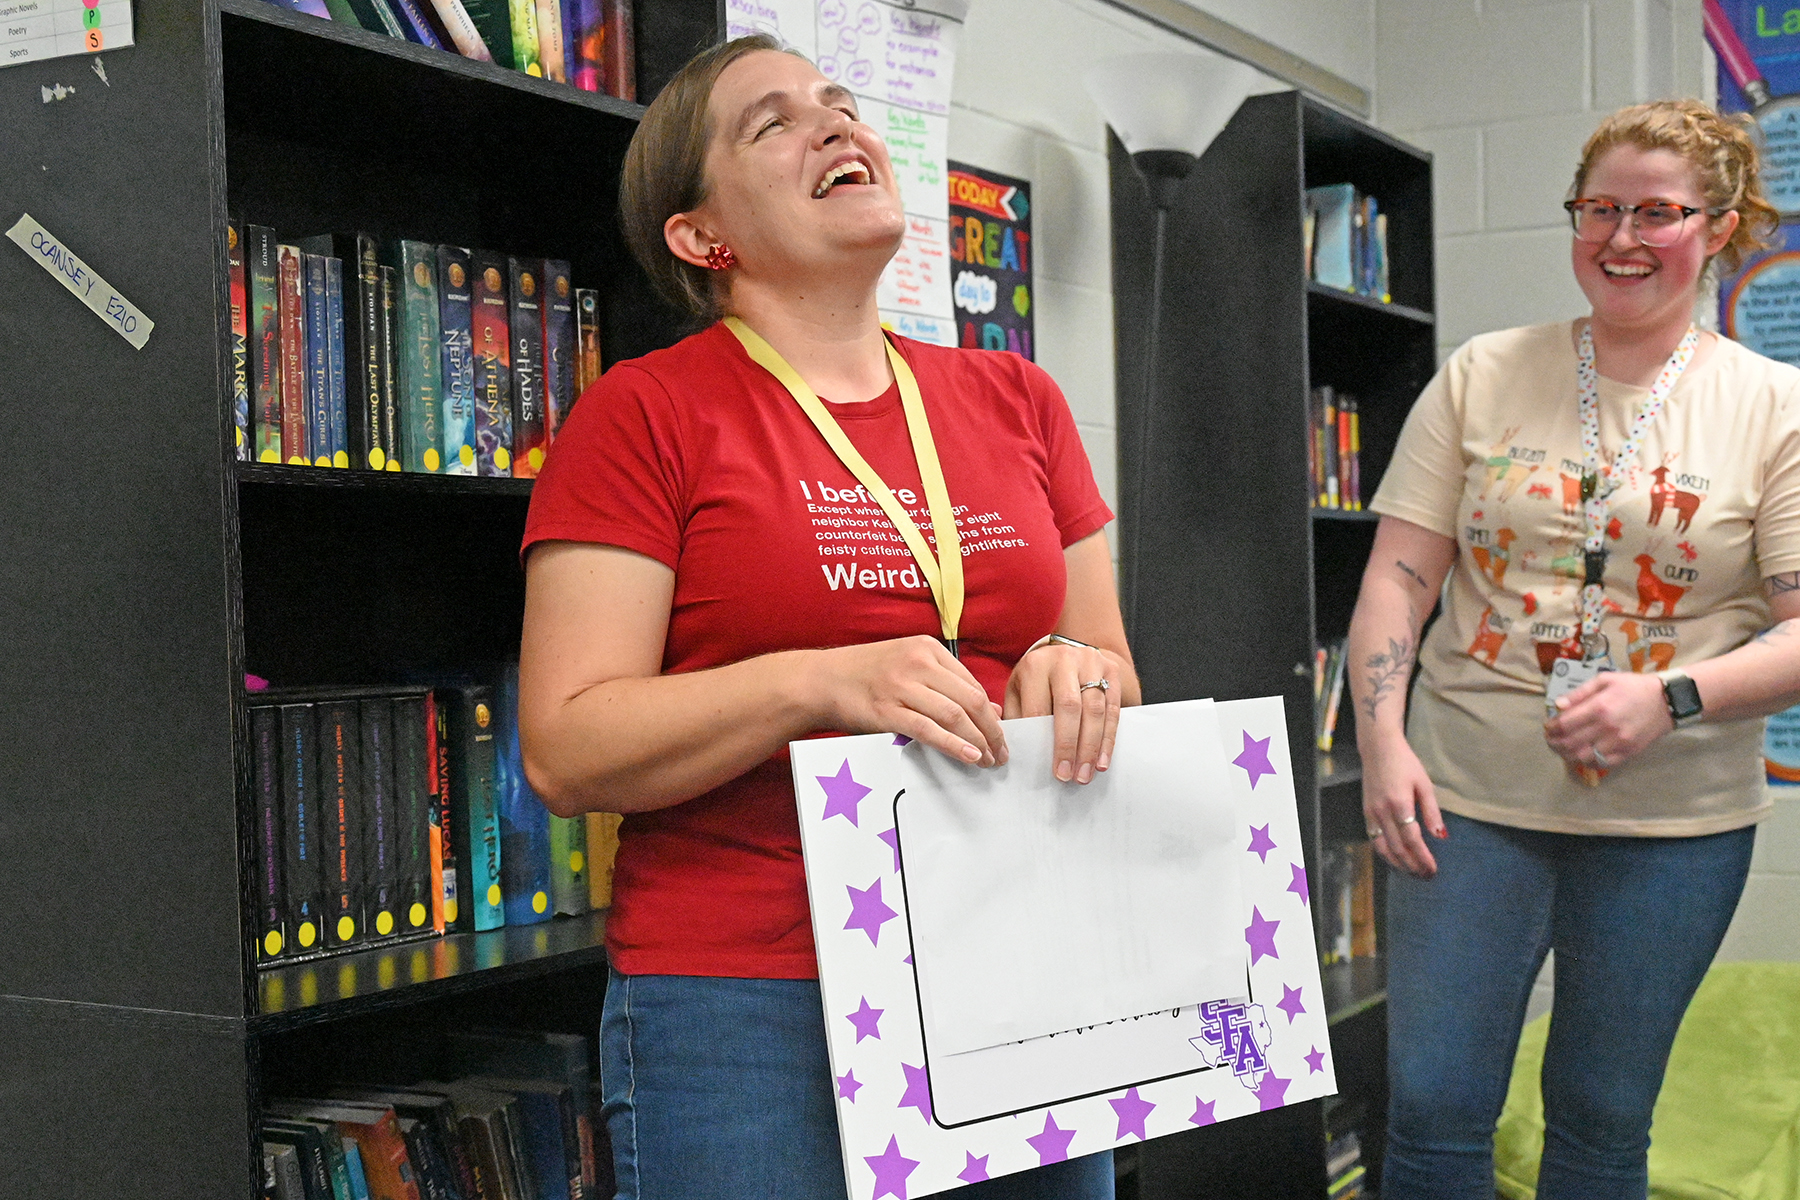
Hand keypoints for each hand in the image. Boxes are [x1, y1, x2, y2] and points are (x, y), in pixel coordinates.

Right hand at [811, 635, 1007, 767]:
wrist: (821, 680)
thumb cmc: (866, 675)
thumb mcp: (909, 667)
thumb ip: (947, 684)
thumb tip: (989, 708)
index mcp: (927, 648)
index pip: (971, 683)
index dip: (990, 712)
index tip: (999, 733)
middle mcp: (917, 663)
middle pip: (970, 699)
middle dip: (992, 730)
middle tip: (1001, 752)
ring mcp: (901, 686)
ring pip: (954, 715)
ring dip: (977, 741)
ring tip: (988, 759)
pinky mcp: (887, 711)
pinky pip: (929, 730)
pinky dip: (954, 744)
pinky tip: (968, 756)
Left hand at [1003, 640, 1124, 783]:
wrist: (1066, 652)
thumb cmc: (1037, 681)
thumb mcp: (1019, 691)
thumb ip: (1016, 718)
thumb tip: (1015, 753)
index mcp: (1035, 666)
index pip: (1040, 708)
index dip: (1048, 742)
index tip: (1055, 771)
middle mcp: (1063, 660)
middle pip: (1070, 707)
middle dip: (1072, 746)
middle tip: (1074, 776)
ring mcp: (1090, 662)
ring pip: (1095, 709)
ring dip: (1093, 746)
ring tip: (1088, 772)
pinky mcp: (1110, 671)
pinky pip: (1113, 708)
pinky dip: (1108, 737)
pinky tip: (1103, 759)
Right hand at [1360, 735, 1444, 877]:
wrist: (1378, 749)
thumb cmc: (1405, 764)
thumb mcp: (1424, 784)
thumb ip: (1432, 812)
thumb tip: (1440, 836)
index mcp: (1400, 804)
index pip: (1412, 839)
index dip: (1423, 857)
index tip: (1433, 869)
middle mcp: (1383, 812)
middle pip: (1397, 848)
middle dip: (1412, 866)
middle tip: (1426, 876)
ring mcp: (1371, 813)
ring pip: (1382, 848)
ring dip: (1398, 864)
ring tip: (1412, 873)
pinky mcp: (1366, 813)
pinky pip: (1374, 840)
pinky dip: (1385, 854)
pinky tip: (1396, 860)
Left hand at [1543, 670, 1672, 769]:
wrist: (1667, 701)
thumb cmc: (1633, 687)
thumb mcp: (1605, 680)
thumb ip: (1579, 693)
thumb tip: (1558, 705)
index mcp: (1599, 708)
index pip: (1565, 724)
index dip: (1551, 728)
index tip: (1548, 727)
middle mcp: (1607, 728)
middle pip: (1570, 742)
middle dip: (1554, 742)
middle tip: (1550, 739)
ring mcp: (1618, 743)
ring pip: (1582, 757)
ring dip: (1567, 754)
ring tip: (1562, 748)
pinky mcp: (1628, 753)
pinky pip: (1601, 764)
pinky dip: (1586, 762)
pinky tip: (1581, 755)